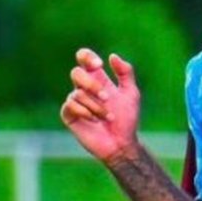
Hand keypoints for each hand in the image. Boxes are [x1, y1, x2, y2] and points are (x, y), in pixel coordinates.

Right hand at [60, 49, 140, 163]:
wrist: (122, 144)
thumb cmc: (127, 120)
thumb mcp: (131, 94)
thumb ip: (125, 73)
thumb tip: (112, 56)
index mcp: (98, 79)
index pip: (84, 58)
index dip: (87, 57)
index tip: (99, 65)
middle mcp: (84, 88)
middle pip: (76, 73)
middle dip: (92, 85)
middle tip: (106, 97)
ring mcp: (75, 101)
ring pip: (77, 93)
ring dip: (96, 106)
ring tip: (108, 117)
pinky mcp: (69, 115)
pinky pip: (70, 106)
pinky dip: (85, 112)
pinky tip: (95, 121)